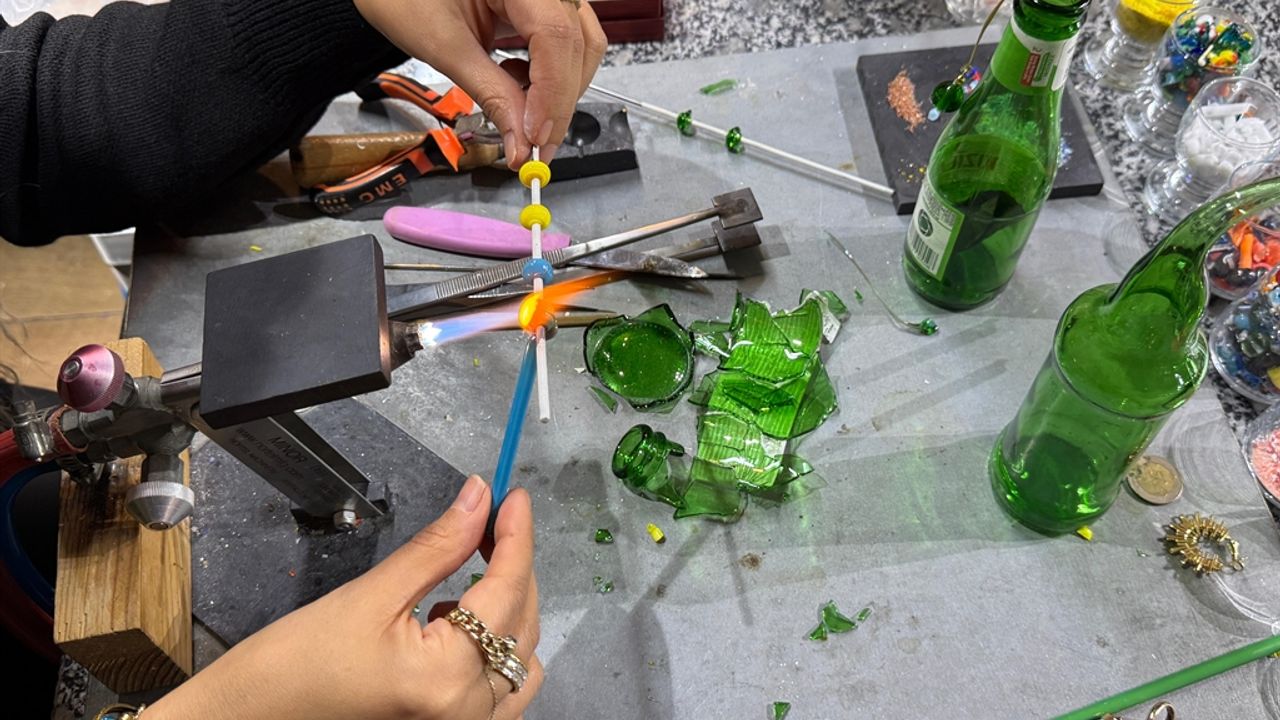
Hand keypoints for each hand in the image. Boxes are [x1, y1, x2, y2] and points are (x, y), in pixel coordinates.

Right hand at [145, 476, 541, 719]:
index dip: (516, 536)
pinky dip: (498, 652)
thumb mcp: (370, 595)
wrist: (251, 718)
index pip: (506, 591)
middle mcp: (468, 714)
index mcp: (447, 680)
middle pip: (522, 623)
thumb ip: (436, 547)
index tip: (513, 495)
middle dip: (513, 567)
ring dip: (509, 611)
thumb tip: (479, 497)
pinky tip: (456, 626)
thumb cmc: (294, 665)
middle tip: (489, 522)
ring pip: (522, 659)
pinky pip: (505, 693)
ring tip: (466, 578)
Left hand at [353, 0, 606, 167]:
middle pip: (578, 43)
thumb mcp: (444, 46)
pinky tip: (519, 86)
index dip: (552, 92)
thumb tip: (521, 143)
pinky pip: (566, 43)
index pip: (555, 35)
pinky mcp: (540, 6)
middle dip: (559, 102)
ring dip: (561, 91)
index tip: (536, 137)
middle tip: (534, 147)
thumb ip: (490, 93)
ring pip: (581, 46)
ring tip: (524, 118)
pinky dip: (551, 76)